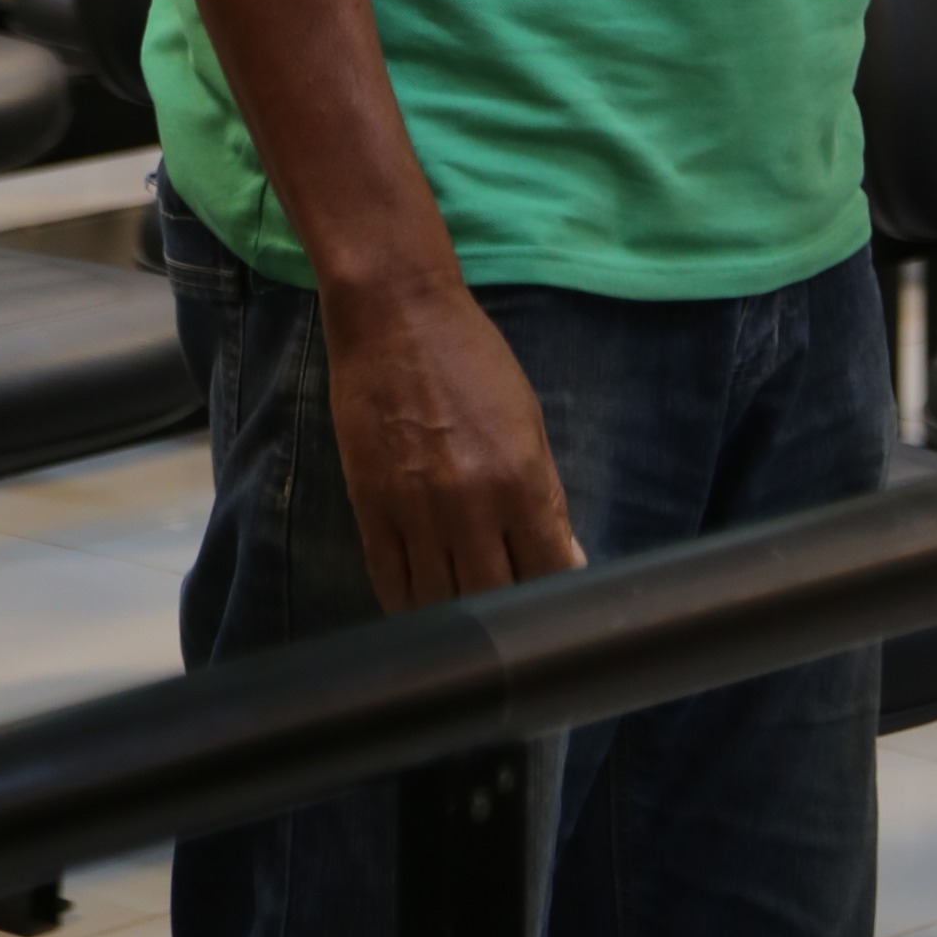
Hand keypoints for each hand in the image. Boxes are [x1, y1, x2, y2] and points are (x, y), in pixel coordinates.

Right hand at [319, 267, 584, 609]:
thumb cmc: (473, 359)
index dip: (554, 602)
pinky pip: (389, 581)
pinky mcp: (369, 508)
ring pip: (438, 602)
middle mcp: (469, 505)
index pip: (547, 573)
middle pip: (492, 599)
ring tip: (466, 618)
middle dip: (506, 617)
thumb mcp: (528, 420)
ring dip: (456, 617)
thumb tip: (567, 561)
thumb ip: (547, 496)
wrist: (396, 316)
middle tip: (508, 620)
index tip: (554, 611)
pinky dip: (407, 603)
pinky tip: (421, 604)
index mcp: (520, 479)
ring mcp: (414, 511)